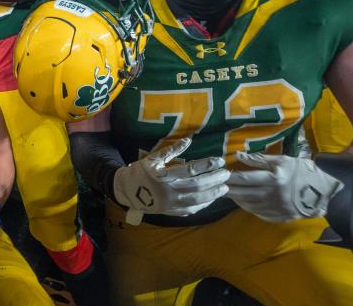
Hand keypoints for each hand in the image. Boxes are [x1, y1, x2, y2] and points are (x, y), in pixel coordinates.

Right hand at [113, 138, 229, 224]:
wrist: (126, 191)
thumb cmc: (140, 172)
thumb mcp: (153, 158)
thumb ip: (171, 151)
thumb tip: (188, 140)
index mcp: (163, 176)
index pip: (190, 170)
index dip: (207, 165)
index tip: (220, 161)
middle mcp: (168, 191)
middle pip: (197, 185)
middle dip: (214, 179)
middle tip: (226, 174)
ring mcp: (171, 204)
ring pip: (197, 200)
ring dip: (213, 194)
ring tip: (224, 187)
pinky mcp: (171, 212)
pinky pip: (192, 209)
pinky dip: (204, 204)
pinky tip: (212, 198)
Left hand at [227, 152, 343, 222]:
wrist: (324, 192)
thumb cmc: (303, 171)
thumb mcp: (283, 160)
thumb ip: (259, 159)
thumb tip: (238, 156)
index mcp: (274, 179)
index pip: (245, 179)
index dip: (230, 177)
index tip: (219, 174)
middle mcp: (273, 195)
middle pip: (243, 193)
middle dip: (228, 189)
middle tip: (216, 185)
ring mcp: (275, 208)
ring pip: (248, 204)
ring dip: (235, 199)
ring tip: (226, 193)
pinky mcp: (278, 217)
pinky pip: (257, 212)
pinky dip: (246, 206)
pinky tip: (241, 201)